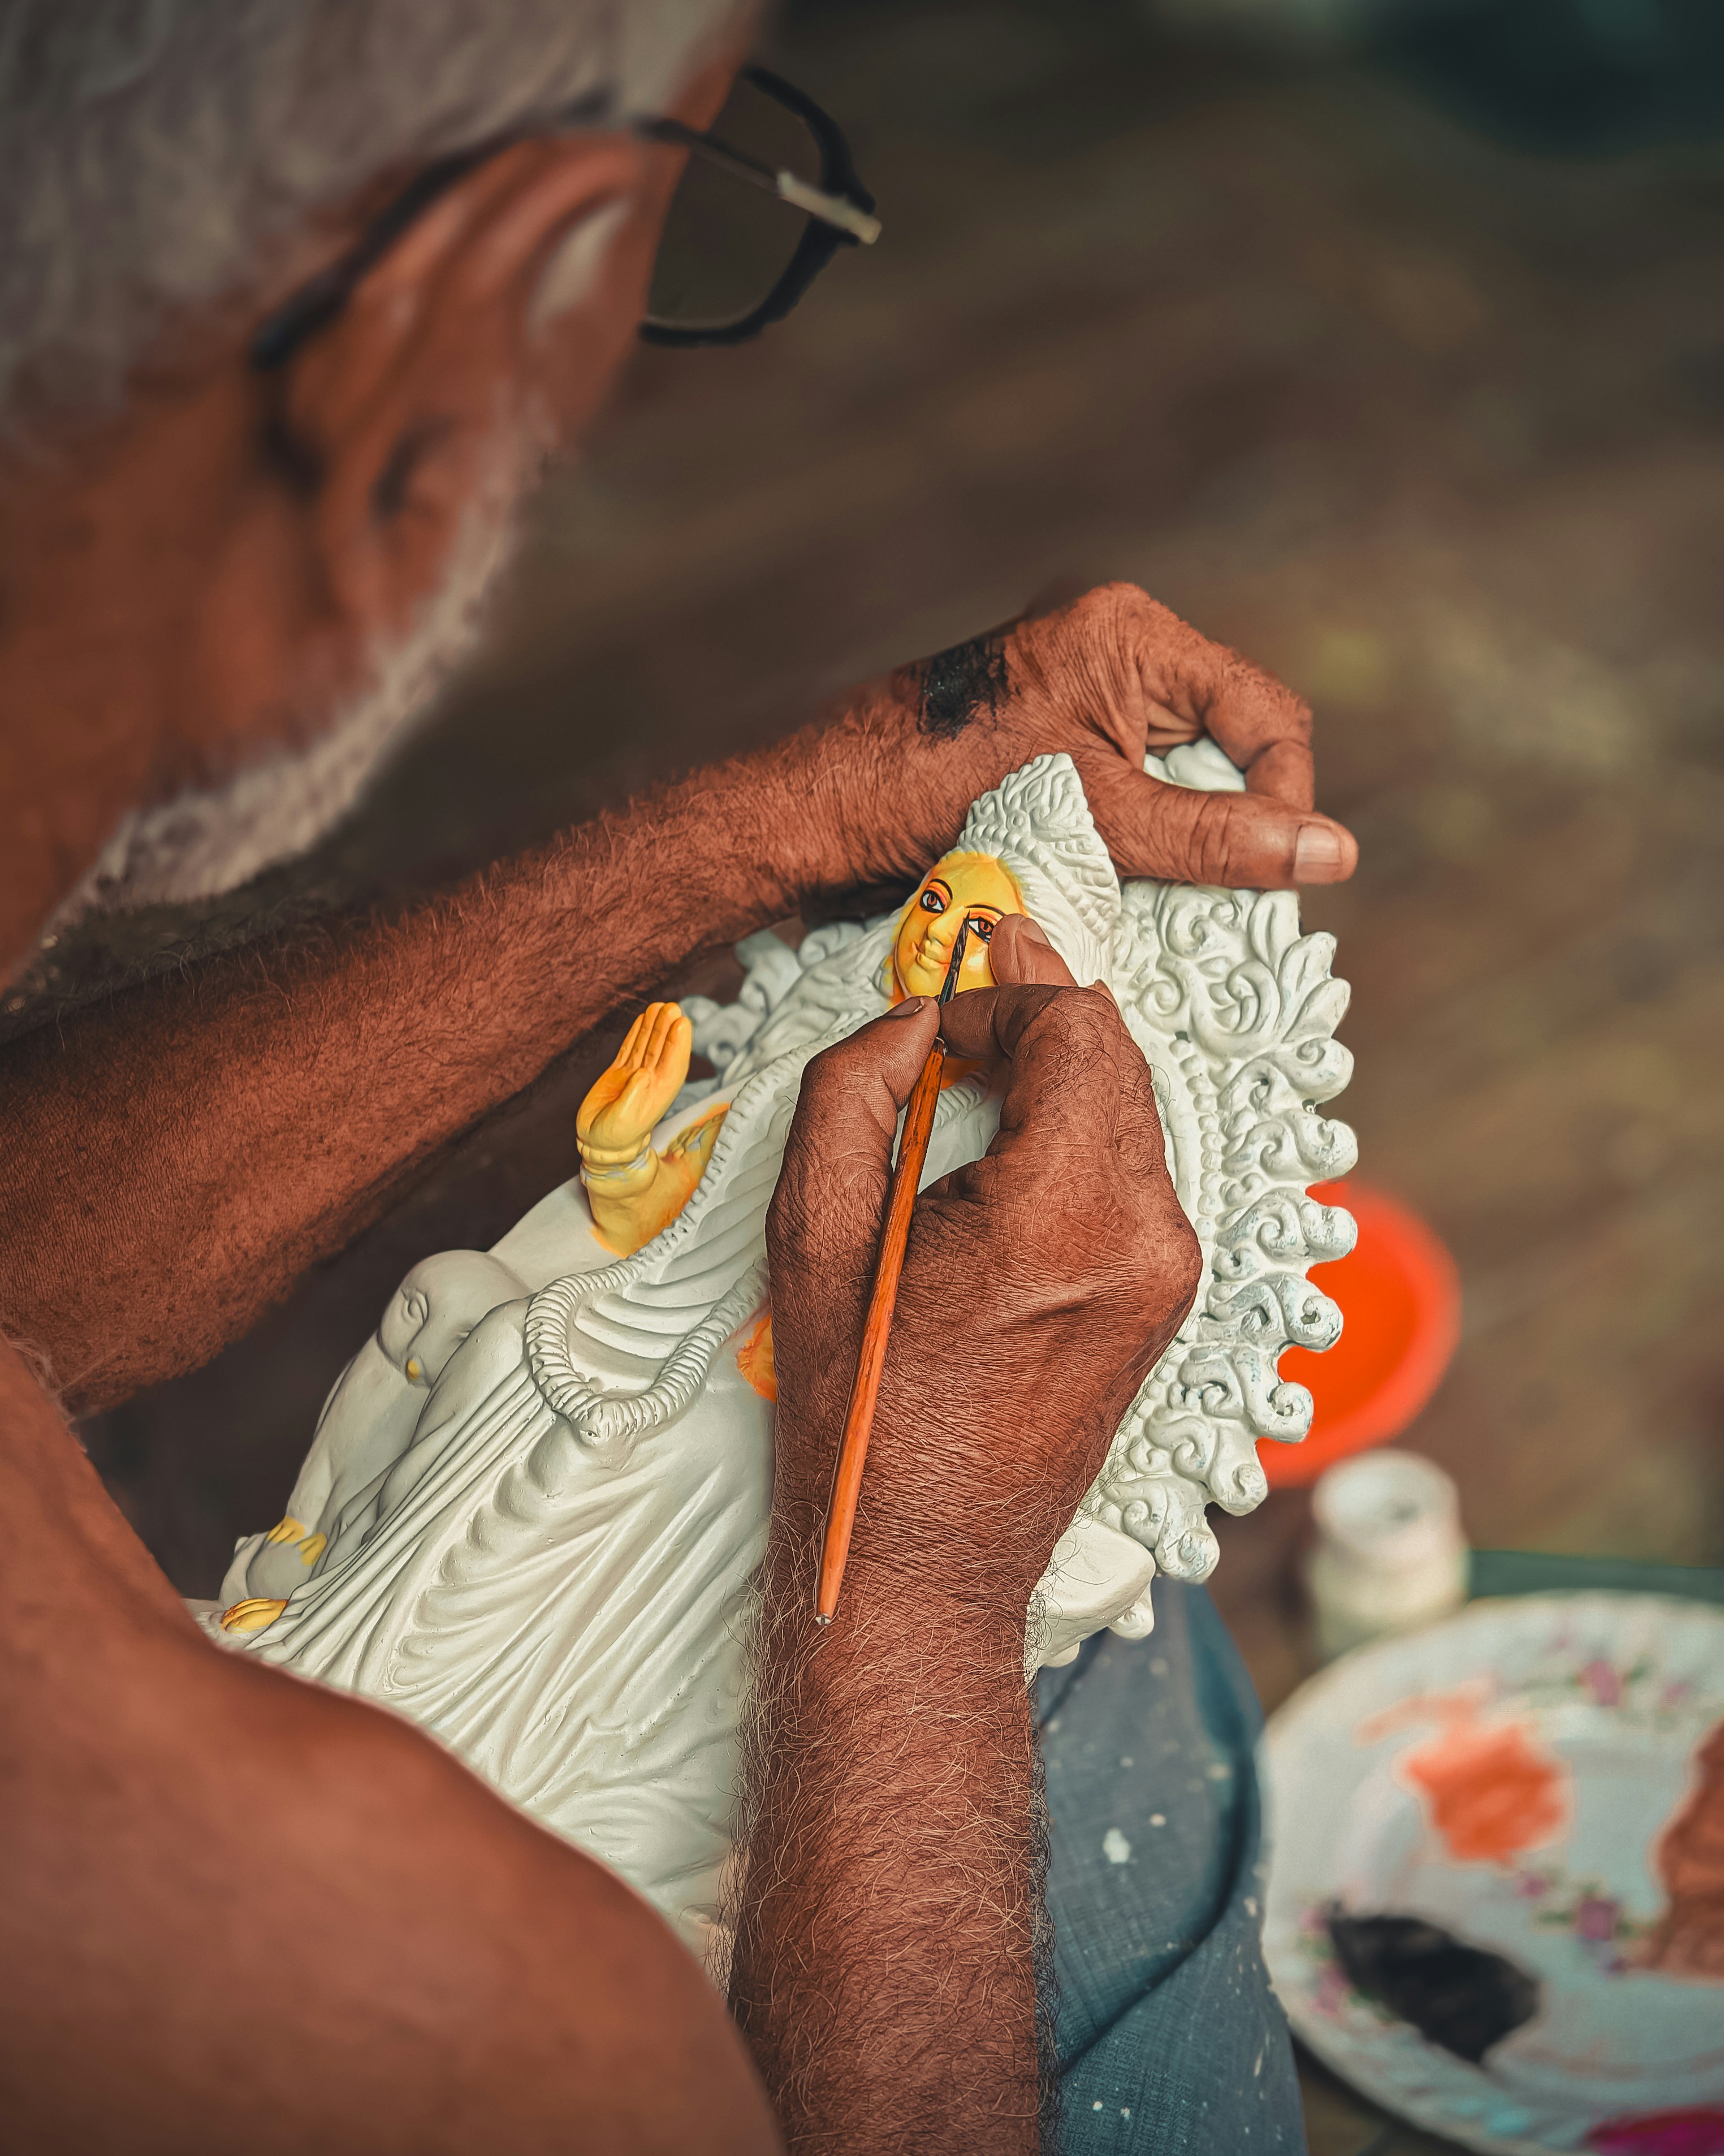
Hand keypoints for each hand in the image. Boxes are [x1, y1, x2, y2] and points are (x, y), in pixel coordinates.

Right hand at [575, 1002, 691, 1161]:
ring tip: (660, 1006)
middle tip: (672, 1007)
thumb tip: (644, 1073)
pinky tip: (643, 1019)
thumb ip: (633, 1098)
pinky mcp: (620, 1074)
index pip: (673, 1065)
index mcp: (657, 1094)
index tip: (682, 1023)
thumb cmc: (612, 1137)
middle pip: (662, 1051)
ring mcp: (636, 1076)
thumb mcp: (623, 1120)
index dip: (678, 1044)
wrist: (597, 1143)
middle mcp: (650, 1082)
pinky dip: (637, 1034)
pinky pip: (631, 1049)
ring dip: (654, 1027)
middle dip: (667, 1029)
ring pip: (647, 1046)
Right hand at [765, 957, 1199, 1615]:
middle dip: (1039, 1009)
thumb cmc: (858, 1409)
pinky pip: (1133, 1171)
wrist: (922, 1558)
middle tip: (968, 982)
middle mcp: (1145, 1239)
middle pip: (1117, 1058)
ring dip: (1060, 1069)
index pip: (1077, 1028)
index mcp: (1064, 1217)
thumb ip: (854, 1089)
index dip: (1009, 985)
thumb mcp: (811, 1231)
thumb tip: (915, 1020)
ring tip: (978, 1057)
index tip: (944, 999)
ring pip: (1132, 1110)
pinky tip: (1013, 1132)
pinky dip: (1079, 1129)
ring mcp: (1168, 1275)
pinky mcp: (1166, 1300)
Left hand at [838, 580, 1356, 891]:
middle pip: (1228, 746)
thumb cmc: (931, 789)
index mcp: (1130, 635)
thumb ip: (1216, 837)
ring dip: (1179, 843)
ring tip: (1150, 891)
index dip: (1284, 799)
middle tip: (1212, 897)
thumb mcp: (1097, 816)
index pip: (1265, 716)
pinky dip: (1134, 843)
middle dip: (1226, 824)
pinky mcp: (1051, 743)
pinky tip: (1112, 882)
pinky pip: (1130, 793)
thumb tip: (1332, 853)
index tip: (1274, 875)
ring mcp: (1078, 697)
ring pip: (1179, 779)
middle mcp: (1111, 651)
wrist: (820, 809)